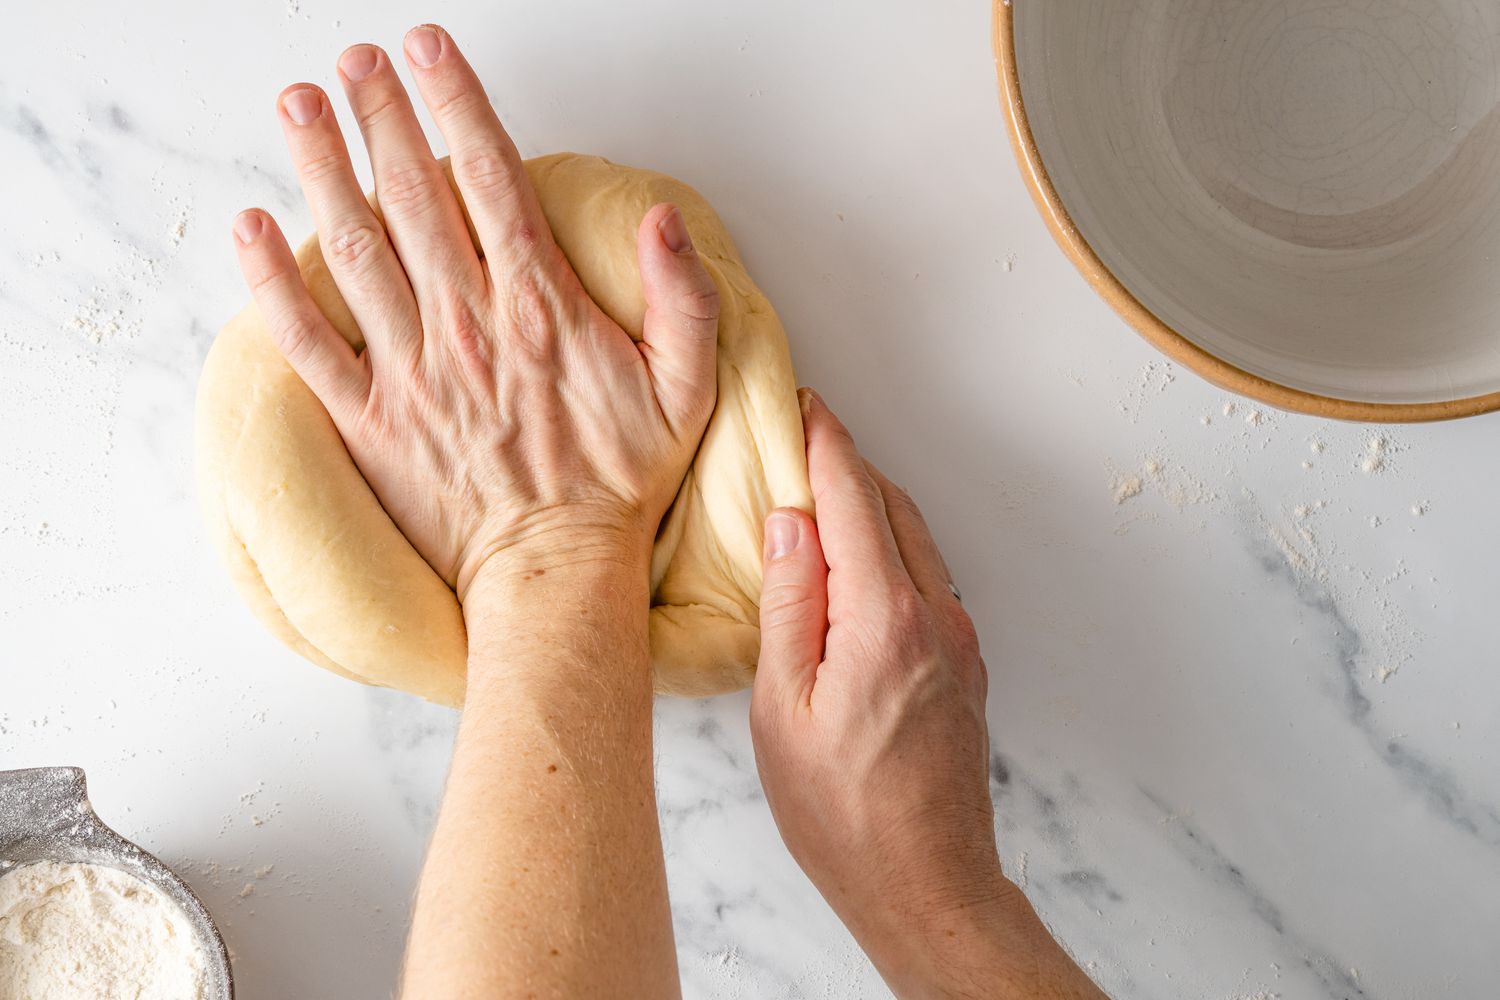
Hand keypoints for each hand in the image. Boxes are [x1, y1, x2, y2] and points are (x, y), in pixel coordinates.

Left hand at [231, 25, 719, 597]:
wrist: (554, 573)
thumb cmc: (618, 483)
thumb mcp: (687, 391)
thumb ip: (684, 301)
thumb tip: (666, 221)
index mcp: (539, 310)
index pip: (490, 182)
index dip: (456, 105)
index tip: (426, 49)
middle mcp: (467, 327)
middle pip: (413, 198)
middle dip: (379, 117)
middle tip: (352, 62)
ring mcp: (410, 372)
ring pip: (358, 250)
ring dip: (323, 171)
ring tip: (297, 107)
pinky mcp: (369, 419)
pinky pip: (309, 343)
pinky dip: (274, 285)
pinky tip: (251, 229)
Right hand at [752, 390, 1104, 998]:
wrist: (927, 882)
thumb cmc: (844, 813)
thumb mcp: (782, 708)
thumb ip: (790, 603)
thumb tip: (789, 521)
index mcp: (885, 619)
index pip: (853, 497)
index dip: (825, 442)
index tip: (802, 404)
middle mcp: (937, 616)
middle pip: (890, 507)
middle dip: (846, 465)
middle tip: (799, 443)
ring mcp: (959, 639)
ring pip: (914, 541)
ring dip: (869, 508)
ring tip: (817, 499)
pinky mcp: (965, 662)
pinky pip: (926, 579)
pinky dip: (888, 551)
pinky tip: (852, 568)